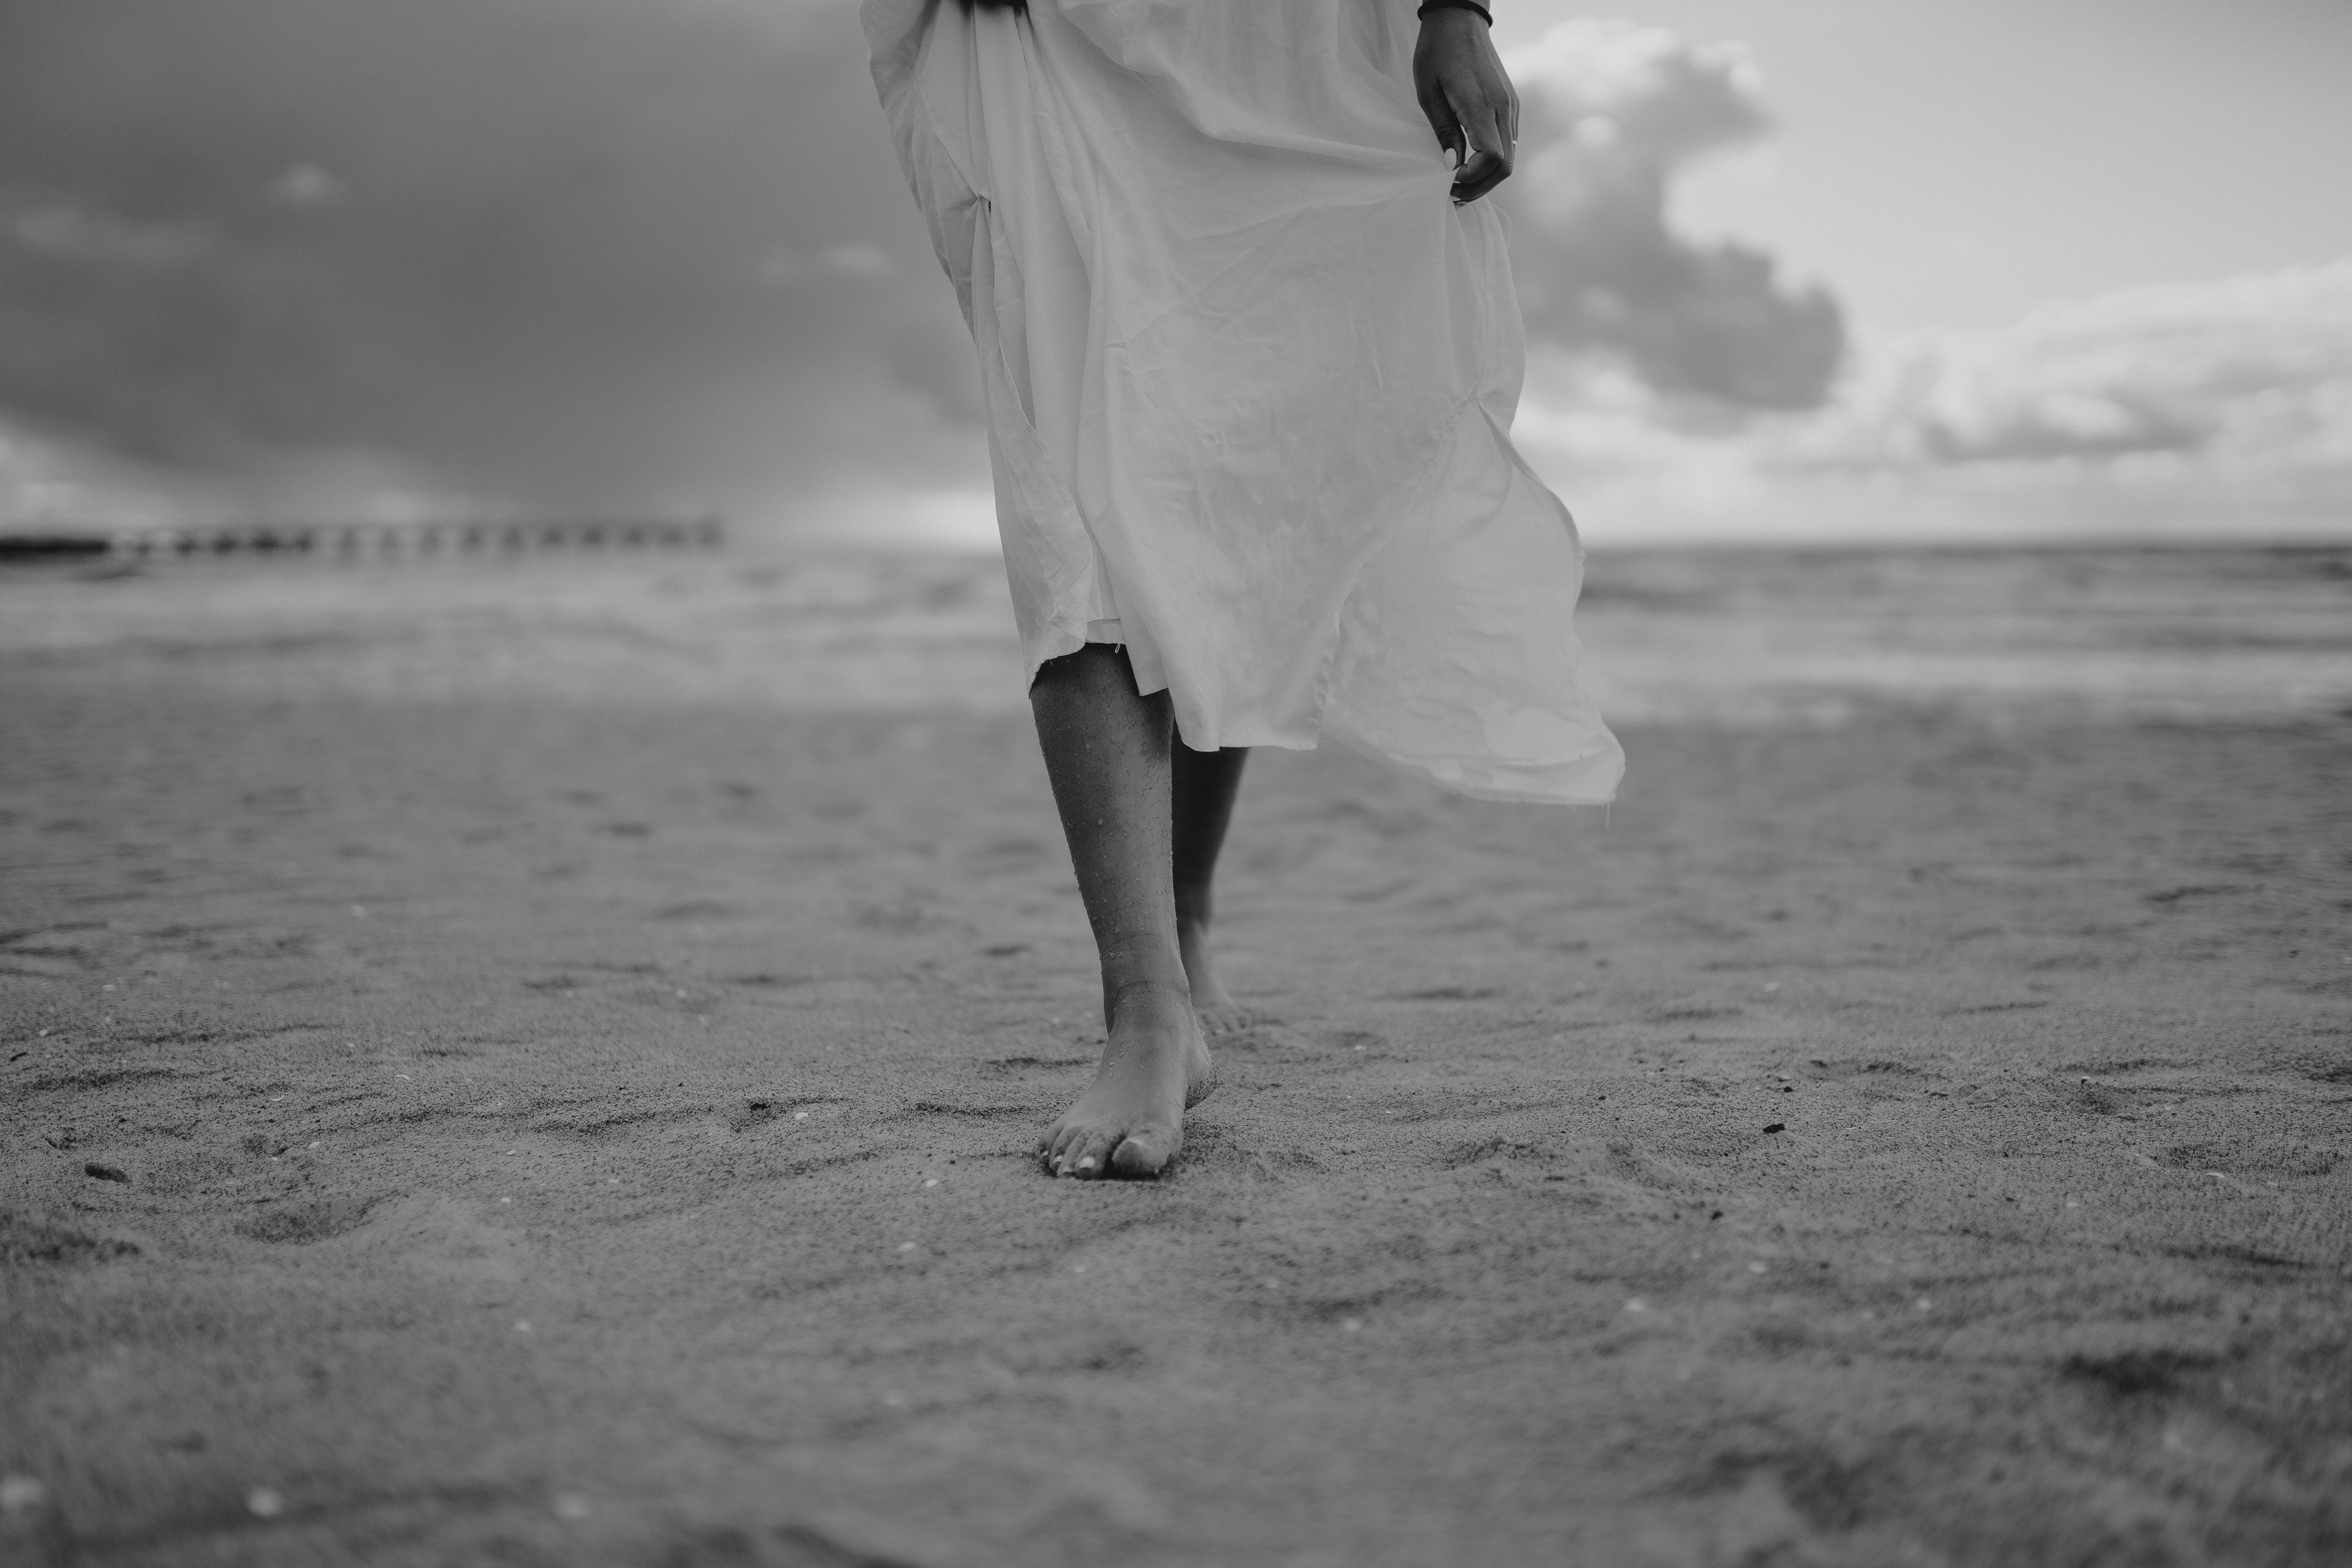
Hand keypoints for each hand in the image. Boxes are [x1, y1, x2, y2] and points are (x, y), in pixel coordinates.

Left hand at [1413, 8, 1518, 204]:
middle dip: (1480, 186)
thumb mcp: (1428, 93)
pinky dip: (1492, 160)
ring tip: (1460, 183)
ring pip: (1509, 157)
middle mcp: (1503, 108)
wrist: (1460, 21)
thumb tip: (1451, 165)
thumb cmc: (1437, 52)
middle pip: (1505, 165)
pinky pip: (1508, 142)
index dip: (1472, 177)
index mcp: (1481, 104)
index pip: (1491, 157)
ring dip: (1486, 176)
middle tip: (1454, 194)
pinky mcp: (1510, 105)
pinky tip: (1471, 163)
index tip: (1449, 180)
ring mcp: (1510, 106)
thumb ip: (1444, 131)